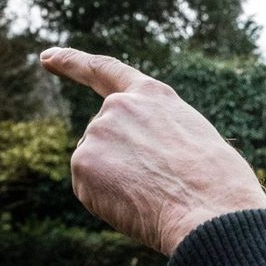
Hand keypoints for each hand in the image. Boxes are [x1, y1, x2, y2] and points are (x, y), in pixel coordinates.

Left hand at [40, 47, 265, 254]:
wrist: (211, 209)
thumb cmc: (218, 184)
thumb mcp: (195, 141)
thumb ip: (158, 135)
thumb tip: (136, 162)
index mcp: (154, 96)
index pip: (106, 71)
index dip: (73, 62)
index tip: (48, 57)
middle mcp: (119, 105)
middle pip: (104, 139)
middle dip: (121, 164)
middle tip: (158, 187)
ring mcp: (97, 132)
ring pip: (97, 166)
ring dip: (119, 183)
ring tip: (157, 193)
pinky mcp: (82, 162)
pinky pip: (89, 189)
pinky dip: (107, 202)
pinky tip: (137, 203)